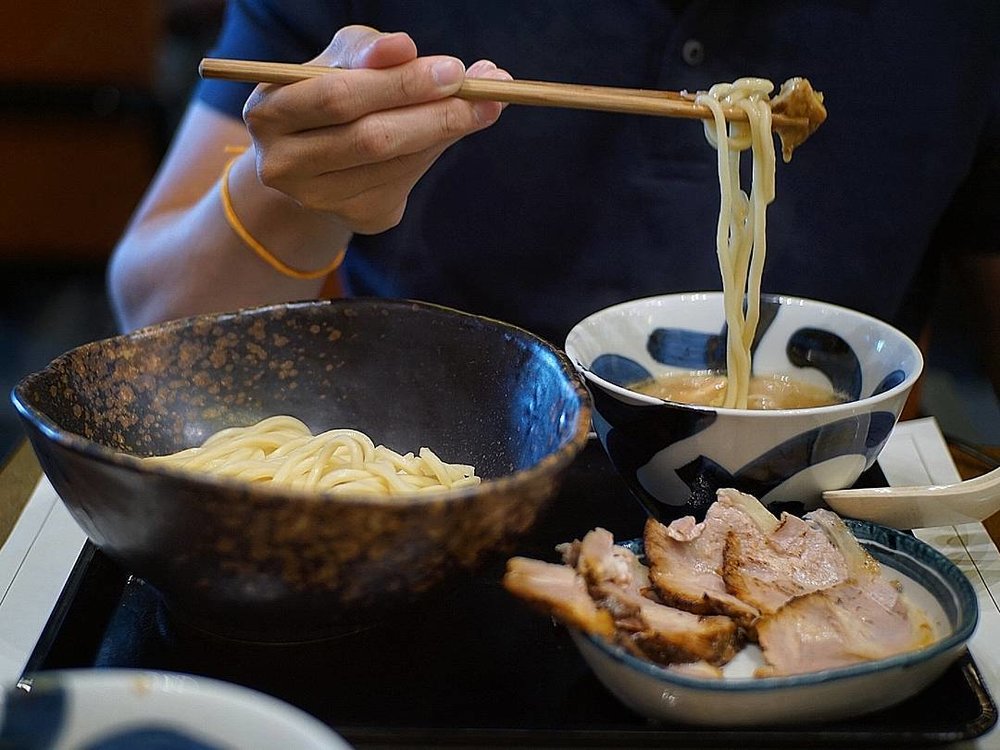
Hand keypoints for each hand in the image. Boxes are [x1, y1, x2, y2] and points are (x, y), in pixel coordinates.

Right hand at [242, 25, 509, 233]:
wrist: (314, 155)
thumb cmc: (330, 92)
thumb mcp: (341, 60)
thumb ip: (370, 52)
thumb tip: (403, 47)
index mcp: (269, 112)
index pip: (339, 96)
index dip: (399, 84)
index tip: (455, 70)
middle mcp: (284, 165)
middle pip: (370, 139)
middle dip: (434, 113)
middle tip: (482, 93)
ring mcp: (318, 200)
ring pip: (395, 164)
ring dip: (444, 133)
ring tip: (478, 106)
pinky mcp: (355, 218)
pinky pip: (406, 183)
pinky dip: (431, 153)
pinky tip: (445, 132)